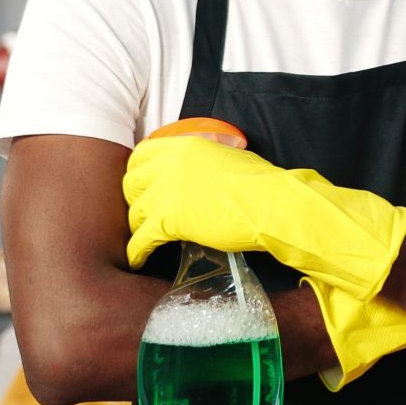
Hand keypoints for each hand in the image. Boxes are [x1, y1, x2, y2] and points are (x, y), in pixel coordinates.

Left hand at [123, 135, 405, 301]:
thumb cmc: (262, 183)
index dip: (138, 173)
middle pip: (131, 183)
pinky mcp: (169, 221)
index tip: (143, 186)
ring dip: (137, 227)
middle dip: (134, 200)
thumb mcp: (228, 157)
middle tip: (143, 213)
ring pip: (134, 213)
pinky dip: (136, 251)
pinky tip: (137, 259)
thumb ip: (205, 160)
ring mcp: (166, 192)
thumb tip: (199, 172)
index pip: (140, 155)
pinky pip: (140, 239)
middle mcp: (169, 164)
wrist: (274, 204)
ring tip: (143, 238)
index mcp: (184, 145)